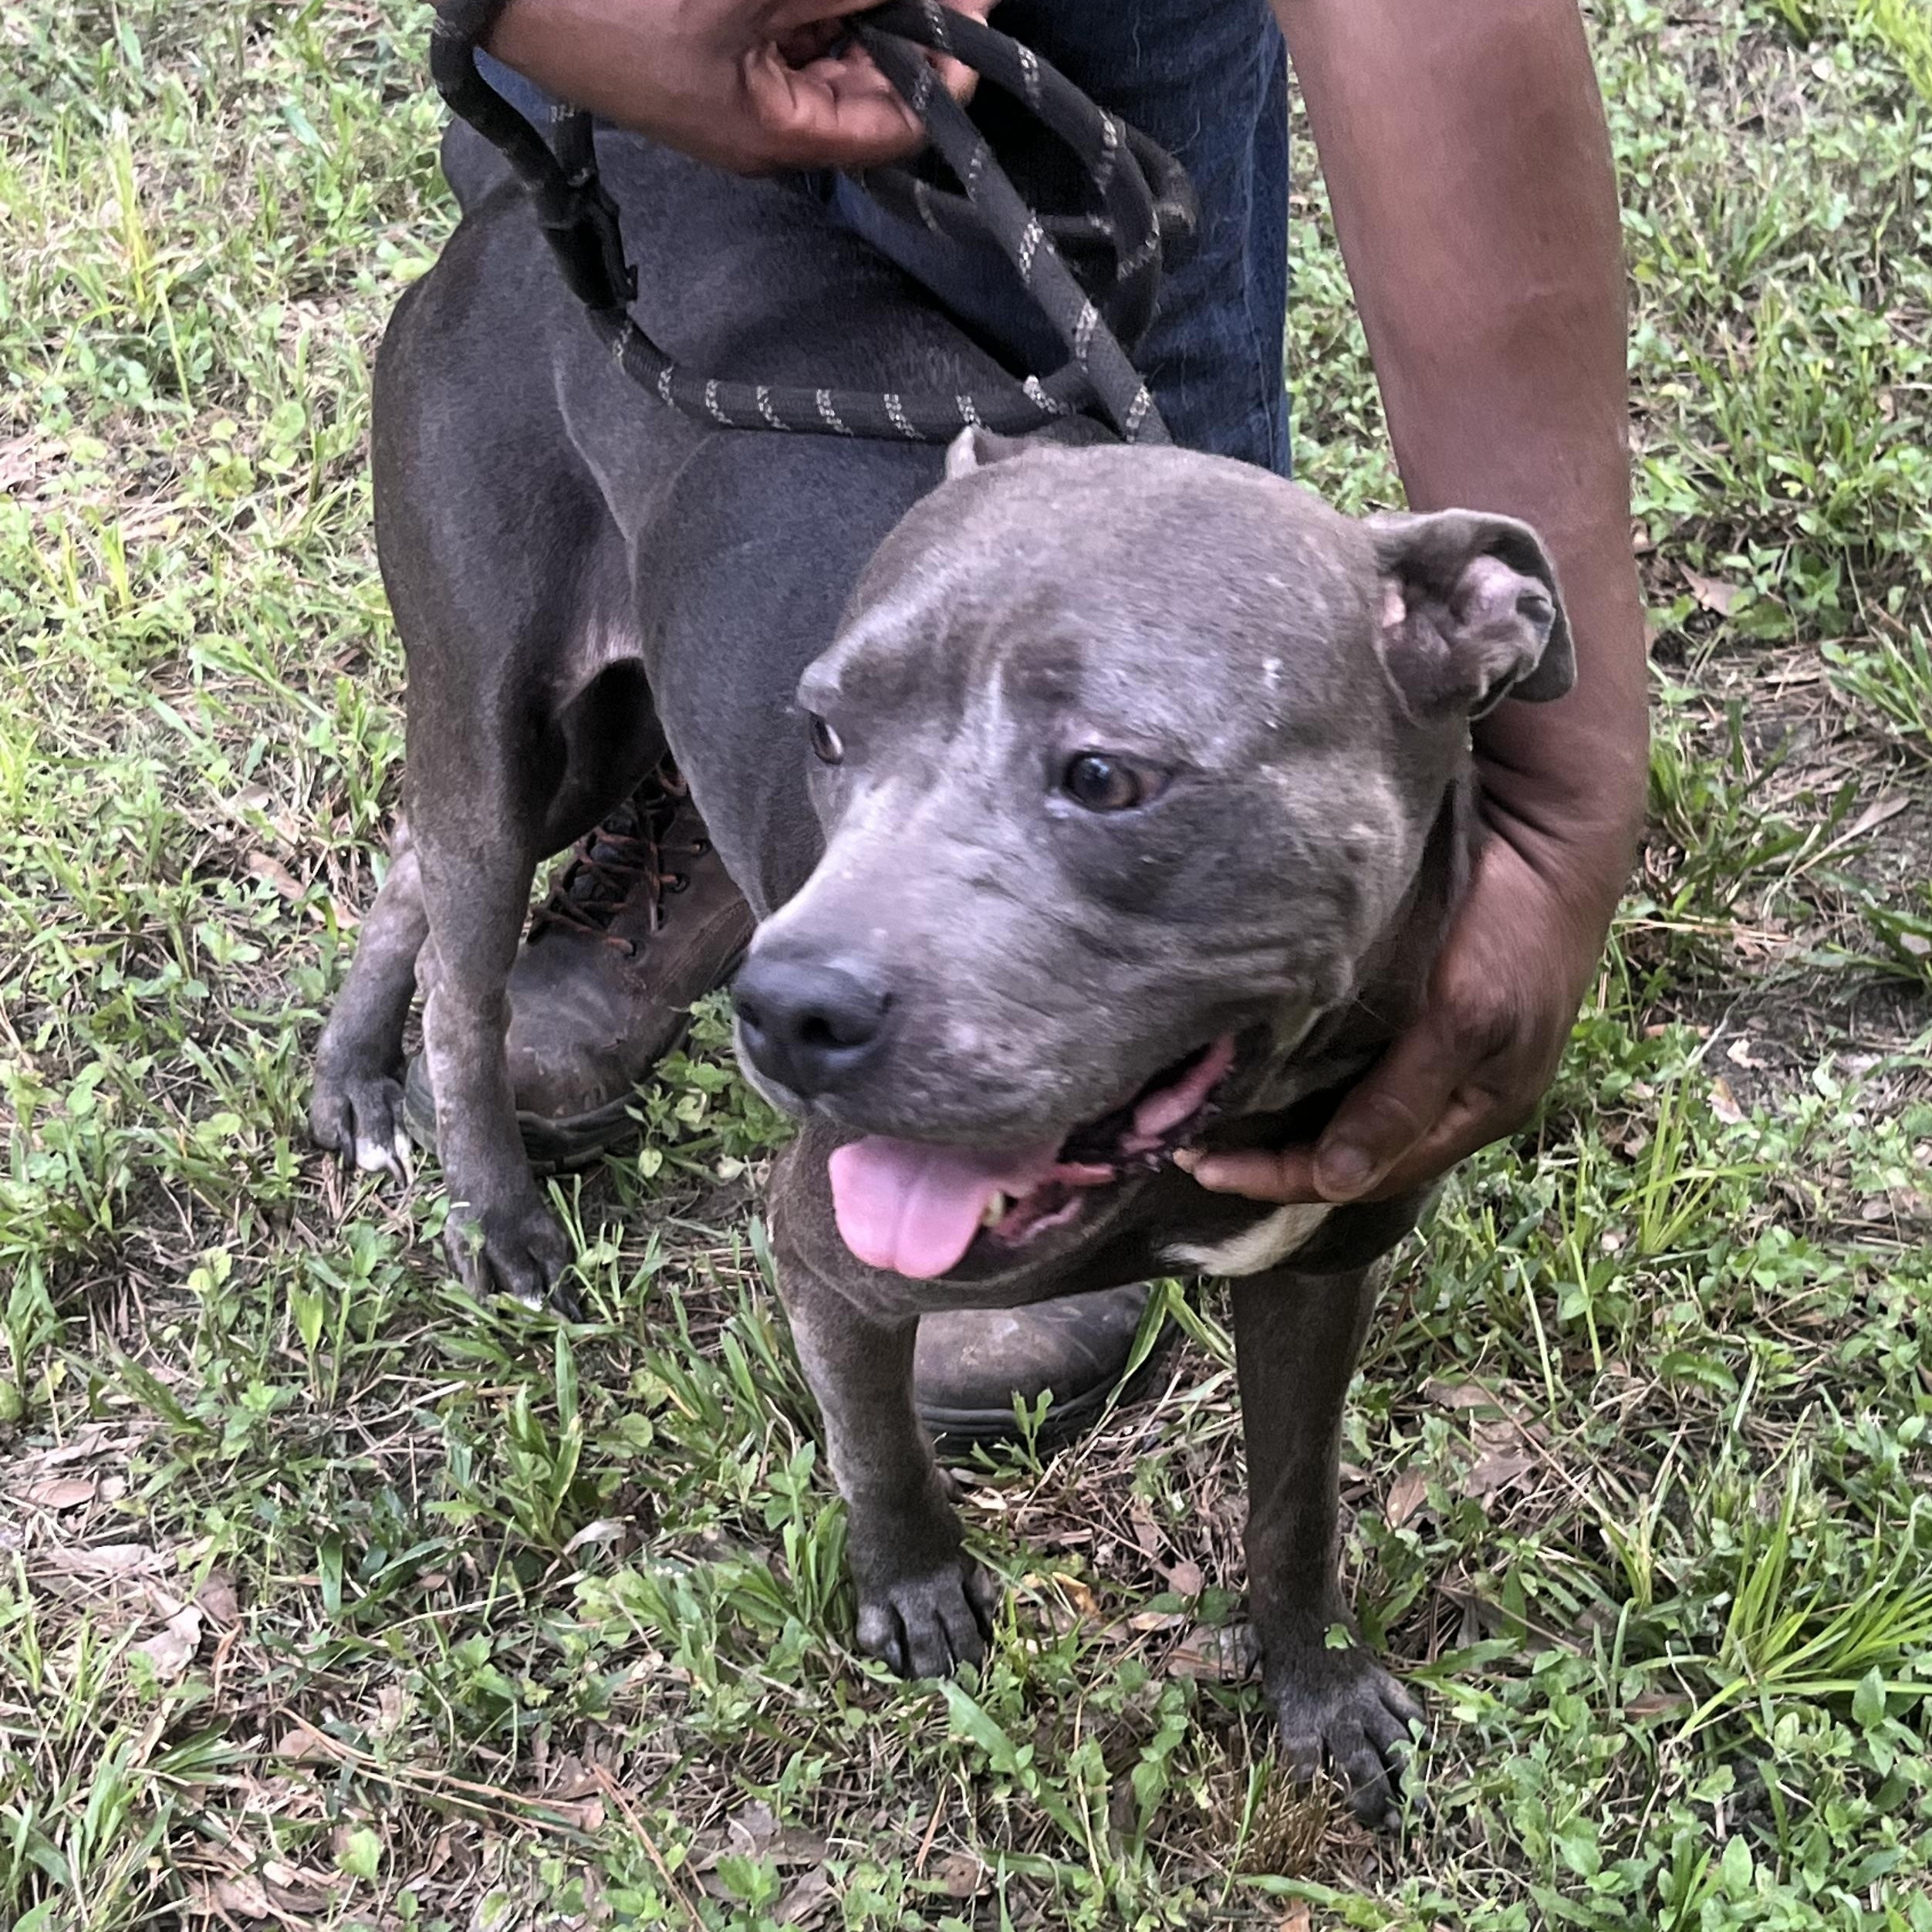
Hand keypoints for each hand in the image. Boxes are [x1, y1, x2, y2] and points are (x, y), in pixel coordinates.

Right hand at [489, 0, 996, 174]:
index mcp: (780, 137)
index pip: (903, 124)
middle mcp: (766, 130)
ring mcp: (735, 91)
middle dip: (907, 23)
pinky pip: (788, 29)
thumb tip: (955, 1)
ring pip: (833, 47)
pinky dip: (814, 3)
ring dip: (861, 7)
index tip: (979, 0)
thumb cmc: (623, 1)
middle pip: (874, 83)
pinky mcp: (710, 52)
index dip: (952, 64)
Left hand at [1180, 782, 1632, 1206]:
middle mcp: (1457, 1088)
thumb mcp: (1463, 1016)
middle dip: (1279, 1156)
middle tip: (1191, 1145)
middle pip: (1358, 1149)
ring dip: (1289, 1116)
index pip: (1367, 1173)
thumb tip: (1335, 1182)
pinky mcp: (1423, 1000)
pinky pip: (1356, 1058)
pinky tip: (1264, 1058)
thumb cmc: (1516, 924)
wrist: (1550, 823)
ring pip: (1353, 1106)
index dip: (1286, 1177)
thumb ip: (1400, 1100)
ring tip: (1215, 1112)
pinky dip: (1306, 1069)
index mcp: (1478, 1109)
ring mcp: (1443, 1045)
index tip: (1205, 1165)